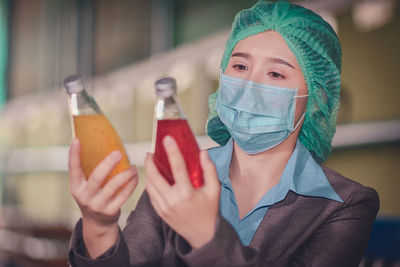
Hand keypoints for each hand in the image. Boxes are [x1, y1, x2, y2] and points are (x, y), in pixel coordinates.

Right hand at [69, 138, 137, 257]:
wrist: (97, 224)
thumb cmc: (93, 197)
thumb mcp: (85, 187)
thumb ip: (89, 171)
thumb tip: (100, 143)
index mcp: (76, 187)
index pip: (73, 169)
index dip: (74, 154)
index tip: (76, 139)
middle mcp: (84, 196)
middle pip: (97, 177)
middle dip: (108, 163)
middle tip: (118, 153)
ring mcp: (97, 205)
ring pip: (114, 185)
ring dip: (126, 174)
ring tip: (133, 166)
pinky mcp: (110, 211)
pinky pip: (124, 195)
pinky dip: (131, 184)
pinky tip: (135, 176)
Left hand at [145, 136, 219, 248]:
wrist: (203, 235)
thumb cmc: (210, 211)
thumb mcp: (214, 190)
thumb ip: (209, 170)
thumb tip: (203, 152)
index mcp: (187, 193)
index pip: (177, 167)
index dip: (172, 151)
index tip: (167, 139)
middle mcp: (172, 200)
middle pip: (155, 176)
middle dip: (150, 162)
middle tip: (151, 153)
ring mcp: (164, 207)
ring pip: (150, 185)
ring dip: (148, 172)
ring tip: (151, 163)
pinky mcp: (160, 212)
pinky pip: (150, 195)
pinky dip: (150, 184)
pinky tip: (153, 177)